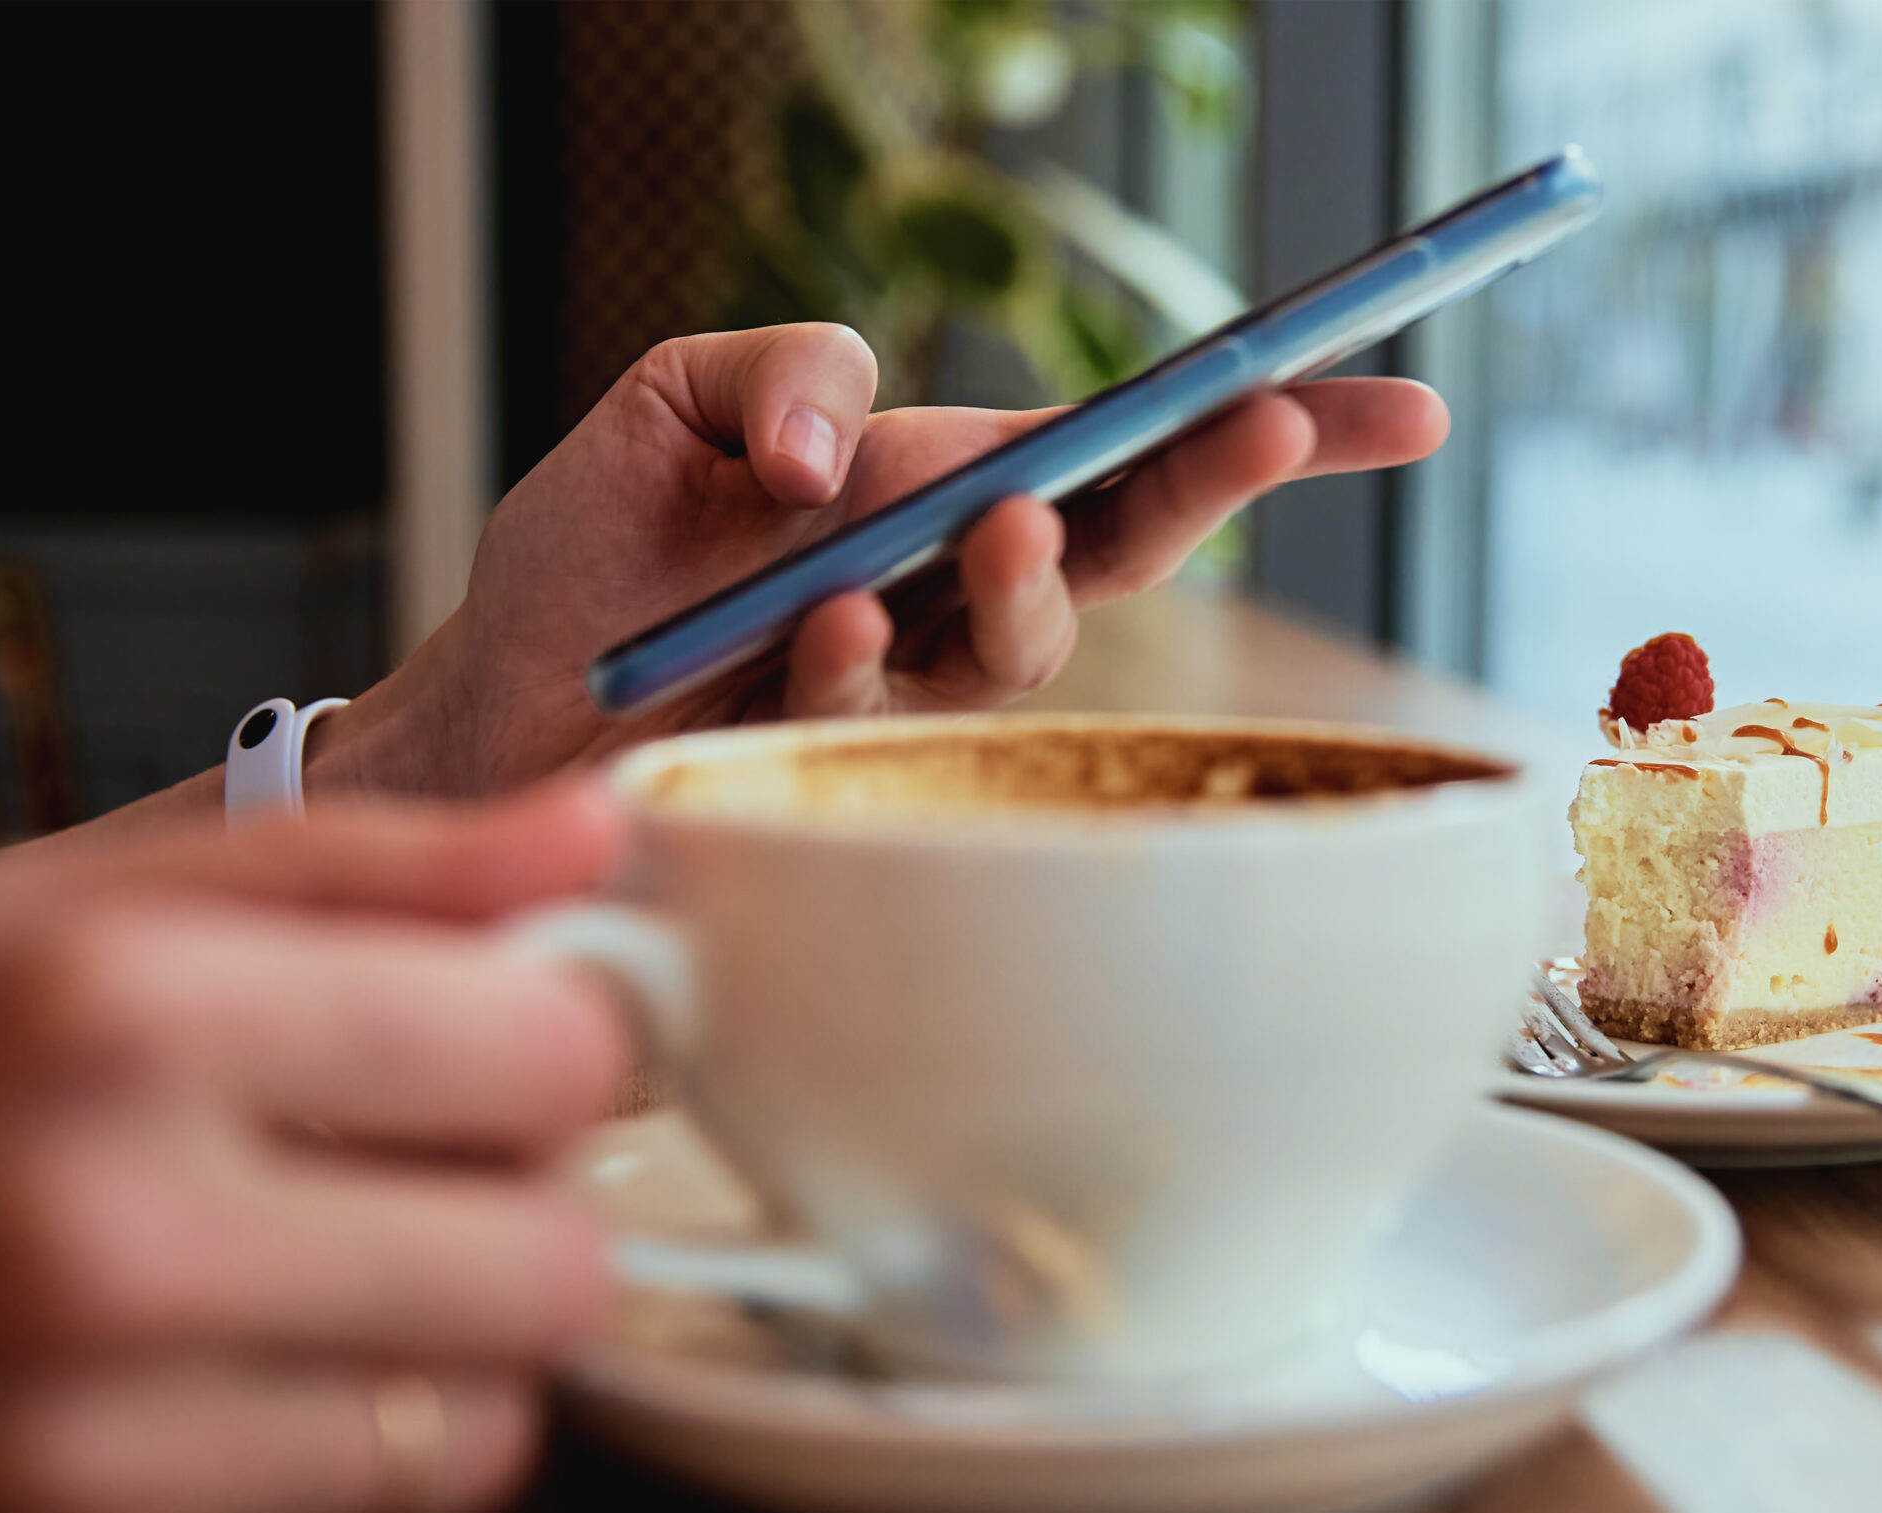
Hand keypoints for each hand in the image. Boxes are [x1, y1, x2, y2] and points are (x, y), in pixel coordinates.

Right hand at [0, 787, 629, 1512]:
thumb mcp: (54, 921)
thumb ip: (356, 866)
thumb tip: (601, 826)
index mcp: (114, 1023)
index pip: (556, 1056)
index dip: (549, 1049)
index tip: (491, 1052)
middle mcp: (96, 1253)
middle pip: (555, 1266)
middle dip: (505, 1216)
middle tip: (387, 1191)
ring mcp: (77, 1479)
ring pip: (484, 1436)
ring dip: (425, 1368)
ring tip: (273, 1309)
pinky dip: (302, 1498)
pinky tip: (177, 1429)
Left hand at [326, 324, 1448, 795]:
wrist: (484, 718)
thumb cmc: (588, 563)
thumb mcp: (670, 401)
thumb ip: (783, 371)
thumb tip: (851, 459)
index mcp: (936, 491)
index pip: (1125, 448)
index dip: (1261, 426)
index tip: (1398, 407)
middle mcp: (947, 595)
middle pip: (1129, 535)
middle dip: (1217, 480)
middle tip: (1264, 429)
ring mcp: (906, 691)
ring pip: (1035, 636)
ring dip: (1028, 577)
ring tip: (987, 527)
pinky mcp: (839, 771)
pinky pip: (886, 704)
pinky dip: (858, 651)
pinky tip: (811, 622)